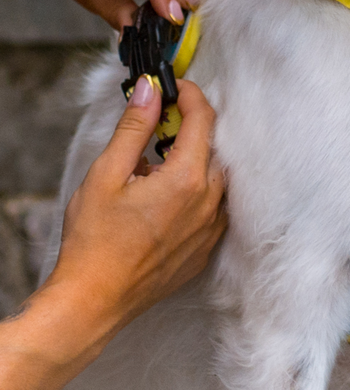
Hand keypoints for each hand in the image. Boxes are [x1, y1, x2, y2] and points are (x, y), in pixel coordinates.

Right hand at [48, 78, 225, 332]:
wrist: (92, 302)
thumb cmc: (94, 240)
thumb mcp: (107, 173)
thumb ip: (134, 127)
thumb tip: (150, 90)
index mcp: (187, 179)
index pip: (204, 119)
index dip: (190, 96)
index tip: (174, 87)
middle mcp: (208, 203)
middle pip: (214, 147)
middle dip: (191, 127)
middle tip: (159, 124)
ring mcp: (210, 230)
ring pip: (216, 177)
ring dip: (194, 161)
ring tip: (156, 165)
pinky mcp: (204, 250)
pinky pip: (212, 208)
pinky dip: (196, 191)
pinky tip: (164, 198)